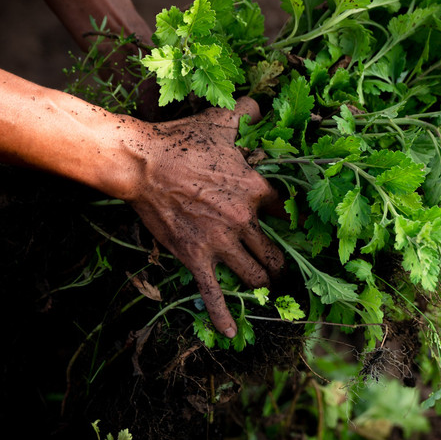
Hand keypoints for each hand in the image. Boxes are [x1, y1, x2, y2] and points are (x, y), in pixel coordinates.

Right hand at [125, 97, 283, 337]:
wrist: (141, 163)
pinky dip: (224, 316)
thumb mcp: (221, 120)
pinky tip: (231, 334)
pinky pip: (214, 293)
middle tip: (281, 263)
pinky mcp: (196, 257)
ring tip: (265, 283)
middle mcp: (243, 219)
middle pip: (275, 251)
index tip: (299, 229)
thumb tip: (261, 105)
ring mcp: (220, 241)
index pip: (289, 212)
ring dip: (262, 281)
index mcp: (255, 188)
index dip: (295, 222)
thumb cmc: (182, 140)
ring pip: (255, 274)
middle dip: (280, 260)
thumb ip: (249, 113)